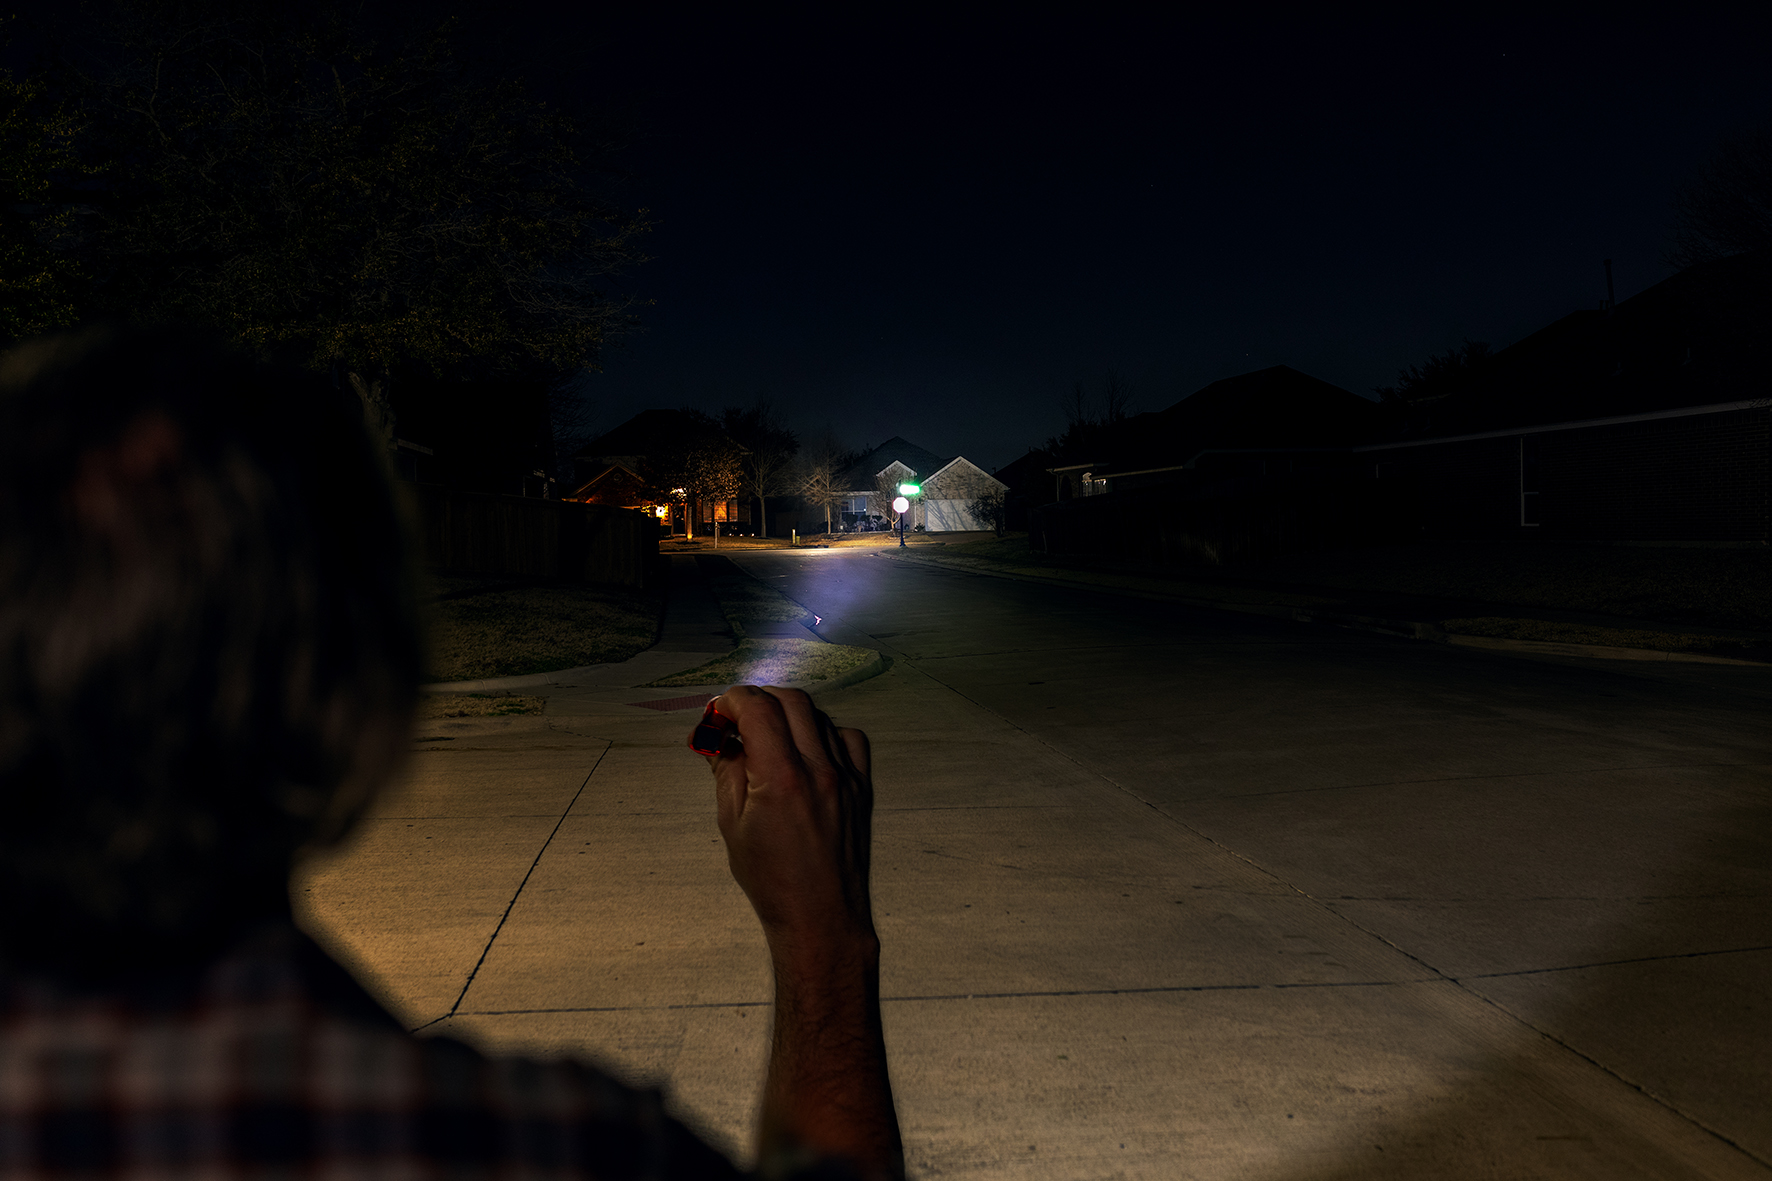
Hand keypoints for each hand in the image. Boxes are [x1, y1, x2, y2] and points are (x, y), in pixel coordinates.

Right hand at [693, 684, 875, 951]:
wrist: (820, 915)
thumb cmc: (770, 878)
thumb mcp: (732, 824)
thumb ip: (725, 770)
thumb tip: (715, 735)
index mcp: (781, 778)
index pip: (758, 708)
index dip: (733, 700)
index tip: (719, 711)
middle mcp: (819, 769)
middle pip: (791, 701)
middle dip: (760, 700)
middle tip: (738, 718)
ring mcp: (846, 777)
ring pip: (819, 716)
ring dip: (789, 715)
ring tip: (768, 739)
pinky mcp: (863, 787)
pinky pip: (848, 738)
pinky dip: (824, 733)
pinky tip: (807, 752)